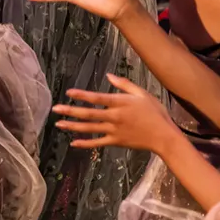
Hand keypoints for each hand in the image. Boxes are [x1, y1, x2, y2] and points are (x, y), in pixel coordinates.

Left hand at [54, 74, 173, 151]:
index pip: (97, 98)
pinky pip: (97, 143)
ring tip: (59, 124)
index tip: (69, 92)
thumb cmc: (154, 112)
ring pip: (90, 128)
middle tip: (55, 109)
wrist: (163, 136)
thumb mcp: (142, 93)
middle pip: (89, 114)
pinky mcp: (116, 142)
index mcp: (120, 103)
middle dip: (71, 111)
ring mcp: (114, 131)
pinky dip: (85, 143)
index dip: (82, 95)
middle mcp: (114, 117)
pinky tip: (74, 143)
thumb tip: (109, 75)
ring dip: (73, 126)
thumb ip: (124, 84)